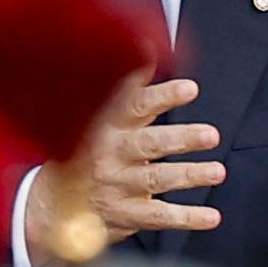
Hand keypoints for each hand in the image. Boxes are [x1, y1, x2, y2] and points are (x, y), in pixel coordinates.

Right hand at [25, 73, 222, 257]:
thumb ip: (127, 89)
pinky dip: (187, 218)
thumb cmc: (85, 152)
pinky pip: (158, 216)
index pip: (134, 106)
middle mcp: (110, 153)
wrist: (51, 204)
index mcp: (105, 124)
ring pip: (156, 179)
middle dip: (181, 138)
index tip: (190, 89)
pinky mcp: (124, 214)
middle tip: (211, 135)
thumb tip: (151, 48)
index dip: (163, 96)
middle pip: (148, 144)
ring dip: (189, 176)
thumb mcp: (96, 117)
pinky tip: (211, 216)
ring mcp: (116, 185)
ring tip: (217, 171)